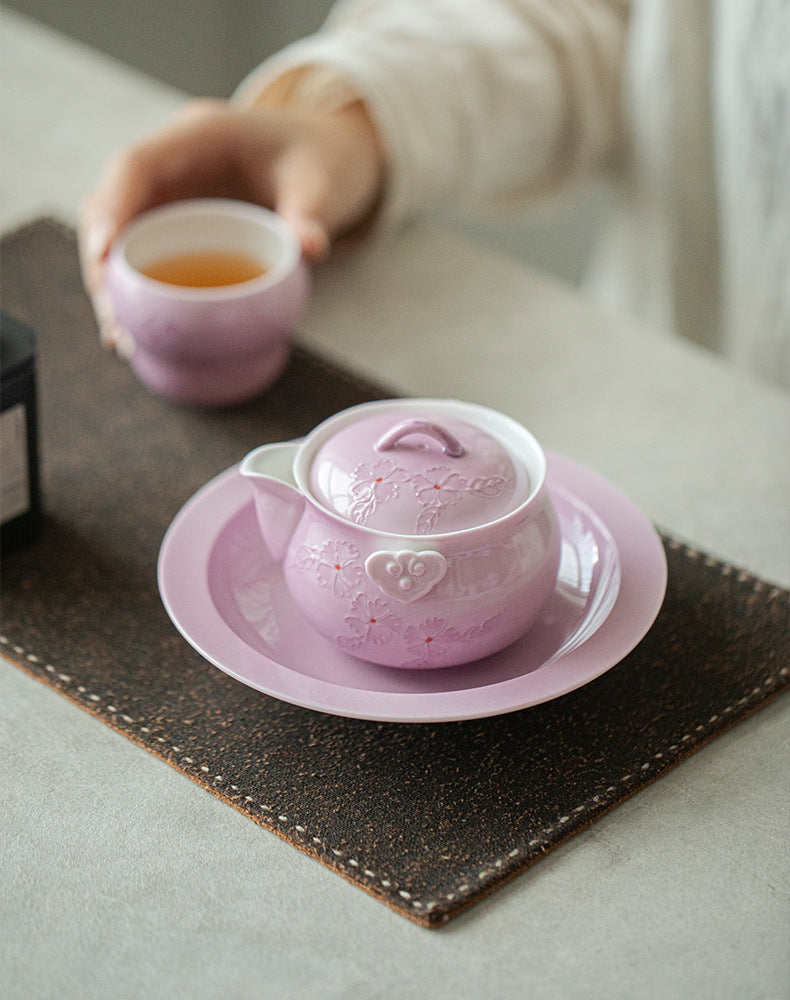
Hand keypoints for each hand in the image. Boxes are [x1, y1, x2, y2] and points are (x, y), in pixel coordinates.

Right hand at [78, 98, 384, 344]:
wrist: (330, 157)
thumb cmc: (322, 160)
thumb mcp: (322, 183)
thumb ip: (311, 213)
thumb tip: (310, 249)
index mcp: (199, 135)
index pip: (135, 166)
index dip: (111, 209)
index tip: (102, 256)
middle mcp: (173, 162)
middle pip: (114, 206)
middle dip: (102, 263)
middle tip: (113, 319)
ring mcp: (172, 194)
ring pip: (121, 235)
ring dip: (113, 286)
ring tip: (121, 338)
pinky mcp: (180, 223)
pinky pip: (145, 254)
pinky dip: (138, 291)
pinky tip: (139, 334)